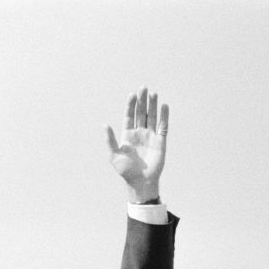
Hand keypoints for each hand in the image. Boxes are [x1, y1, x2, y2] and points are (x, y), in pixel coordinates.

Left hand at [106, 87, 168, 202]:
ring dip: (153, 105)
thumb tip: (104, 124)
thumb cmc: (125, 170)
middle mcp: (139, 133)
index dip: (130, 105)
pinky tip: (163, 106)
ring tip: (153, 93)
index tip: (132, 94)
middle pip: (141, 113)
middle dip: (142, 101)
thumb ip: (109, 139)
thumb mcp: (114, 154)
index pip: (129, 116)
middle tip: (143, 87)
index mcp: (127, 135)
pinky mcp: (160, 141)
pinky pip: (163, 126)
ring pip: (152, 116)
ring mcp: (150, 136)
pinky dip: (164, 116)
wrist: (140, 181)